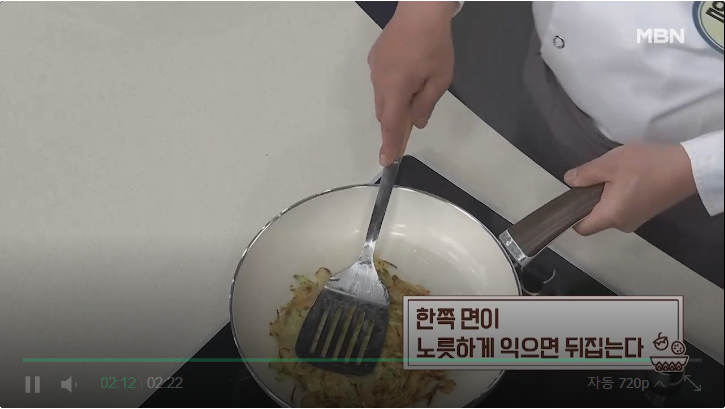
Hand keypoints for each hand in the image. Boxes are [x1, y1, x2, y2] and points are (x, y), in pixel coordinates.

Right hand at [368, 1, 456, 165]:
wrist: (420, 9)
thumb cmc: (434, 45)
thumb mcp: (440, 79)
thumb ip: (426, 104)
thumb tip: (416, 122)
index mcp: (396, 89)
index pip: (390, 124)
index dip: (389, 144)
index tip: (386, 161)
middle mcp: (380, 82)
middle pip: (384, 113)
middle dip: (396, 121)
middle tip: (414, 118)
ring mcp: (375, 69)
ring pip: (382, 97)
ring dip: (395, 101)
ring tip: (417, 84)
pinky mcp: (375, 58)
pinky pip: (381, 81)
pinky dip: (392, 86)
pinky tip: (408, 71)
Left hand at [564, 142, 697, 235]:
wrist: (688, 168)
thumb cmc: (645, 166)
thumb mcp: (608, 164)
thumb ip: (585, 174)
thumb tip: (569, 181)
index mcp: (610, 217)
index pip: (581, 228)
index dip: (572, 214)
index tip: (572, 196)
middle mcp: (622, 225)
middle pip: (596, 218)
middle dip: (591, 199)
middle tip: (597, 175)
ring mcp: (637, 220)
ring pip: (610, 211)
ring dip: (607, 194)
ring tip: (616, 173)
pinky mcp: (647, 212)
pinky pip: (624, 207)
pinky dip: (621, 194)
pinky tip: (629, 176)